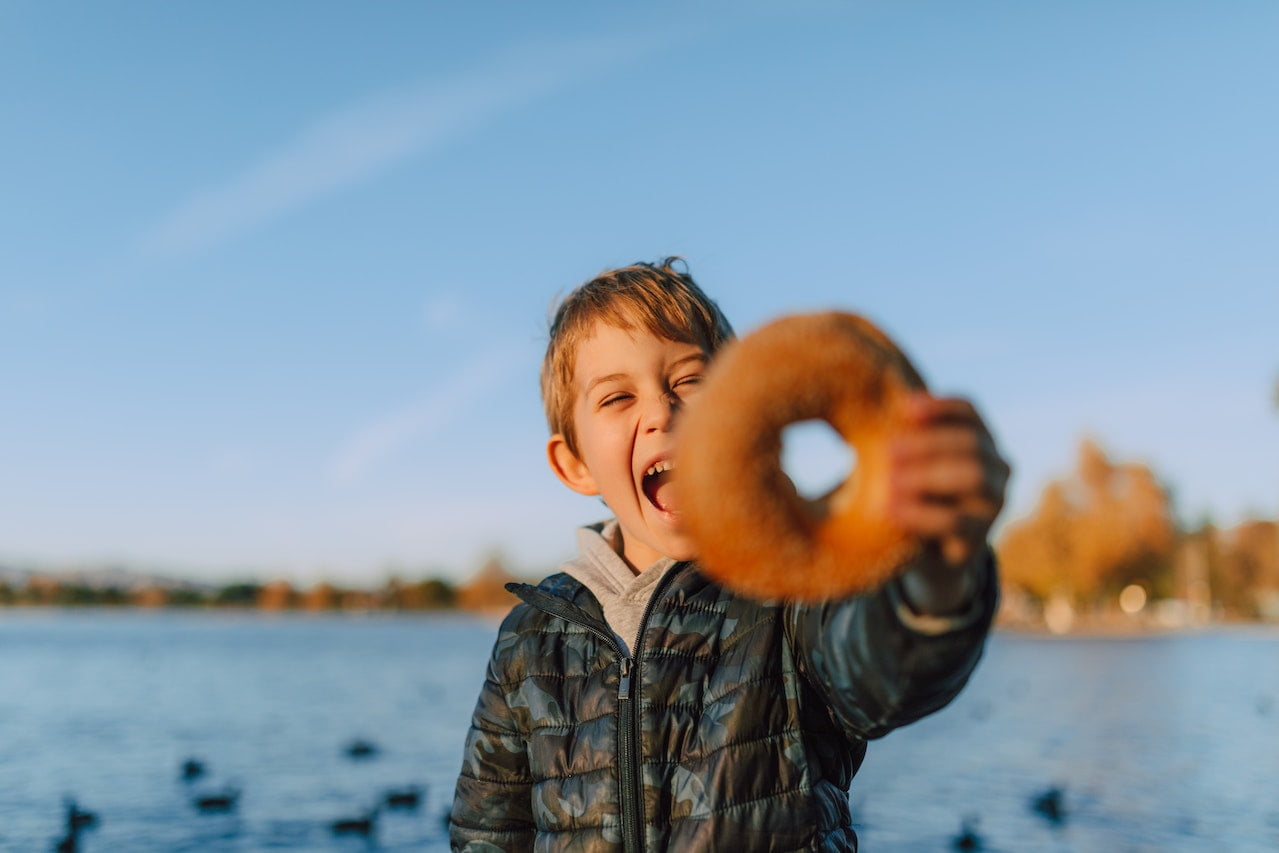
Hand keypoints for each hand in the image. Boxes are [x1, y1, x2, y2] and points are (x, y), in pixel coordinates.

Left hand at [888, 393, 1009, 614]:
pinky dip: (920, 513)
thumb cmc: (912, 495)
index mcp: (980, 440)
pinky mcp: (980, 537)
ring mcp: (994, 504)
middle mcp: (997, 468)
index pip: (969, 412)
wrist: (926, 556)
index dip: (940, 406)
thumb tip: (873, 409)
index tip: (906, 407)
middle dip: (929, 443)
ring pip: (973, 477)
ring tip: (889, 482)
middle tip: (888, 450)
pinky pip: (955, 521)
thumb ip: (903, 442)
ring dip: (927, 475)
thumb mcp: (909, 465)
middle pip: (971, 443)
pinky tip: (890, 510)